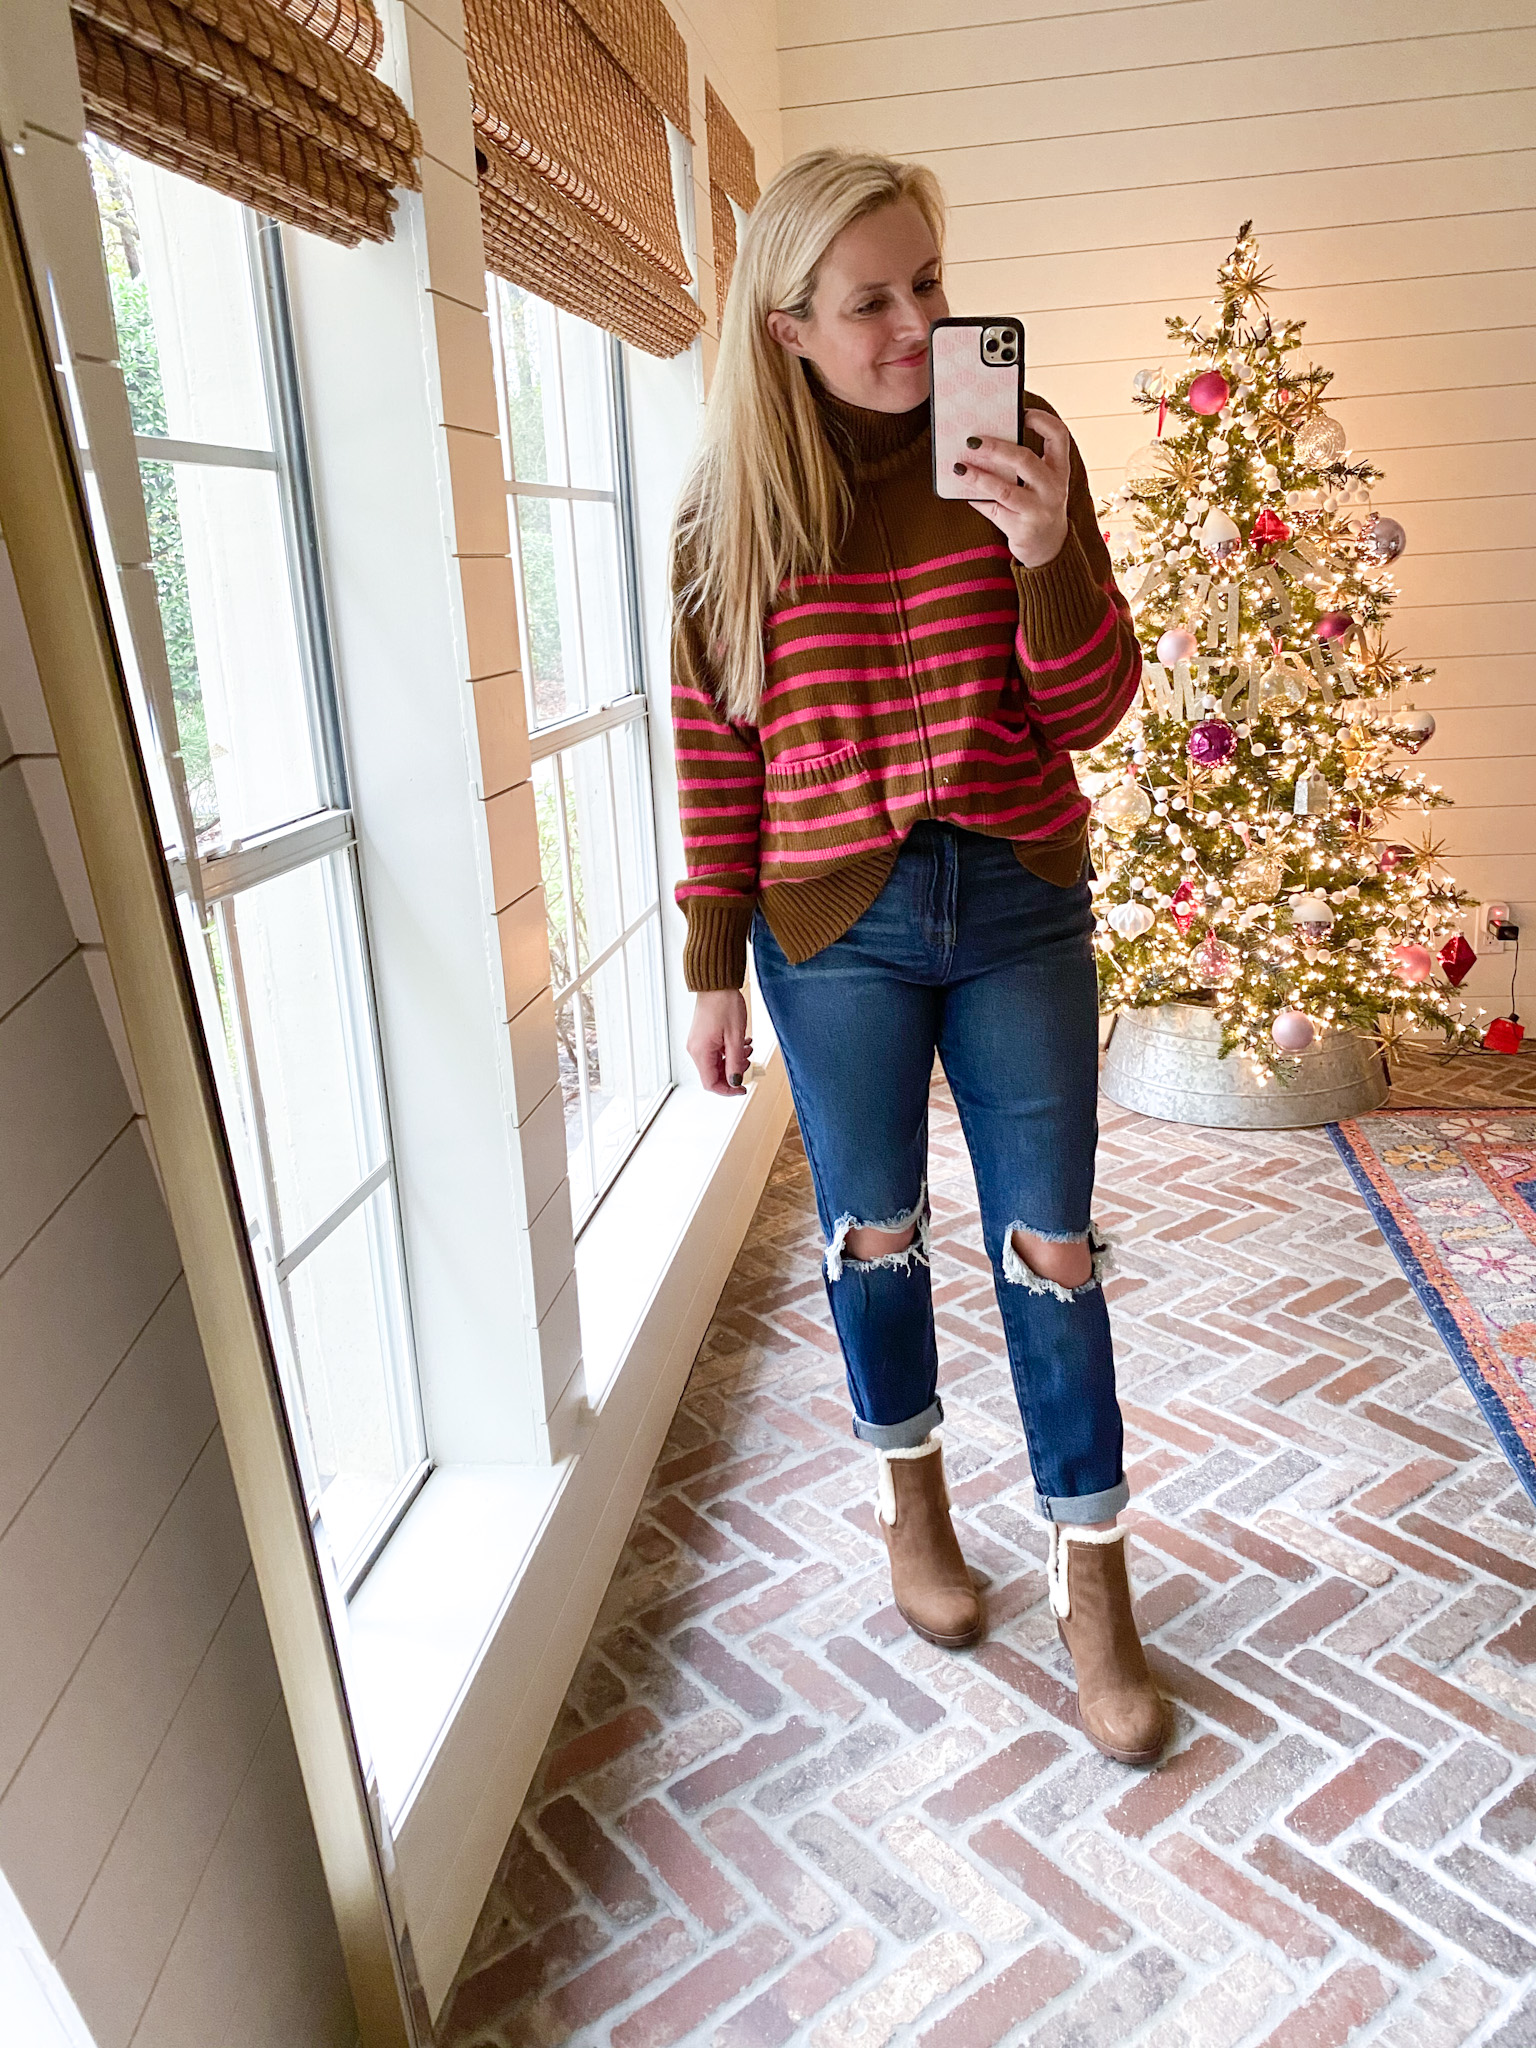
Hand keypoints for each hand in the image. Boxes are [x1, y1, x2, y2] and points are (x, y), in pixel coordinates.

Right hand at [688, 989, 752, 1095]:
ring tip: (746, 1048)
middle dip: (733, 1072)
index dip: (728, 1090)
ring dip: (733, 1060)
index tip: (742, 1088)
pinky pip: (715, 1053)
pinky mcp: (702, 1037)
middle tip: (748, 1062)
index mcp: (701, 1052)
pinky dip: (729, 1051)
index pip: (711, 1083)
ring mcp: (698, 1043)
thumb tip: (735, 1082)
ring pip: (716, 1063)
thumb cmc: (724, 1004)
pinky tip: (740, 1042)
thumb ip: (735, 1062)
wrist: (716, 984)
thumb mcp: (735, 1037)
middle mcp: (695, 1050)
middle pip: (714, 1074)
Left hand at [952, 408, 1070, 569]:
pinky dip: (977, 499)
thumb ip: (1021, 464)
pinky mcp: (1023, 528)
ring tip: (959, 467)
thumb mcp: (1040, 483)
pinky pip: (994, 510)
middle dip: (996, 448)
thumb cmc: (1038, 506)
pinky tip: (964, 491)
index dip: (1041, 420)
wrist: (1049, 549)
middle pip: (1024, 460)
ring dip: (979, 477)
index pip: (1058, 435)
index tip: (1021, 413)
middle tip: (972, 440)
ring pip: (1005, 489)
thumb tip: (982, 443)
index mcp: (1060, 469)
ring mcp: (1039, 510)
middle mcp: (1054, 488)